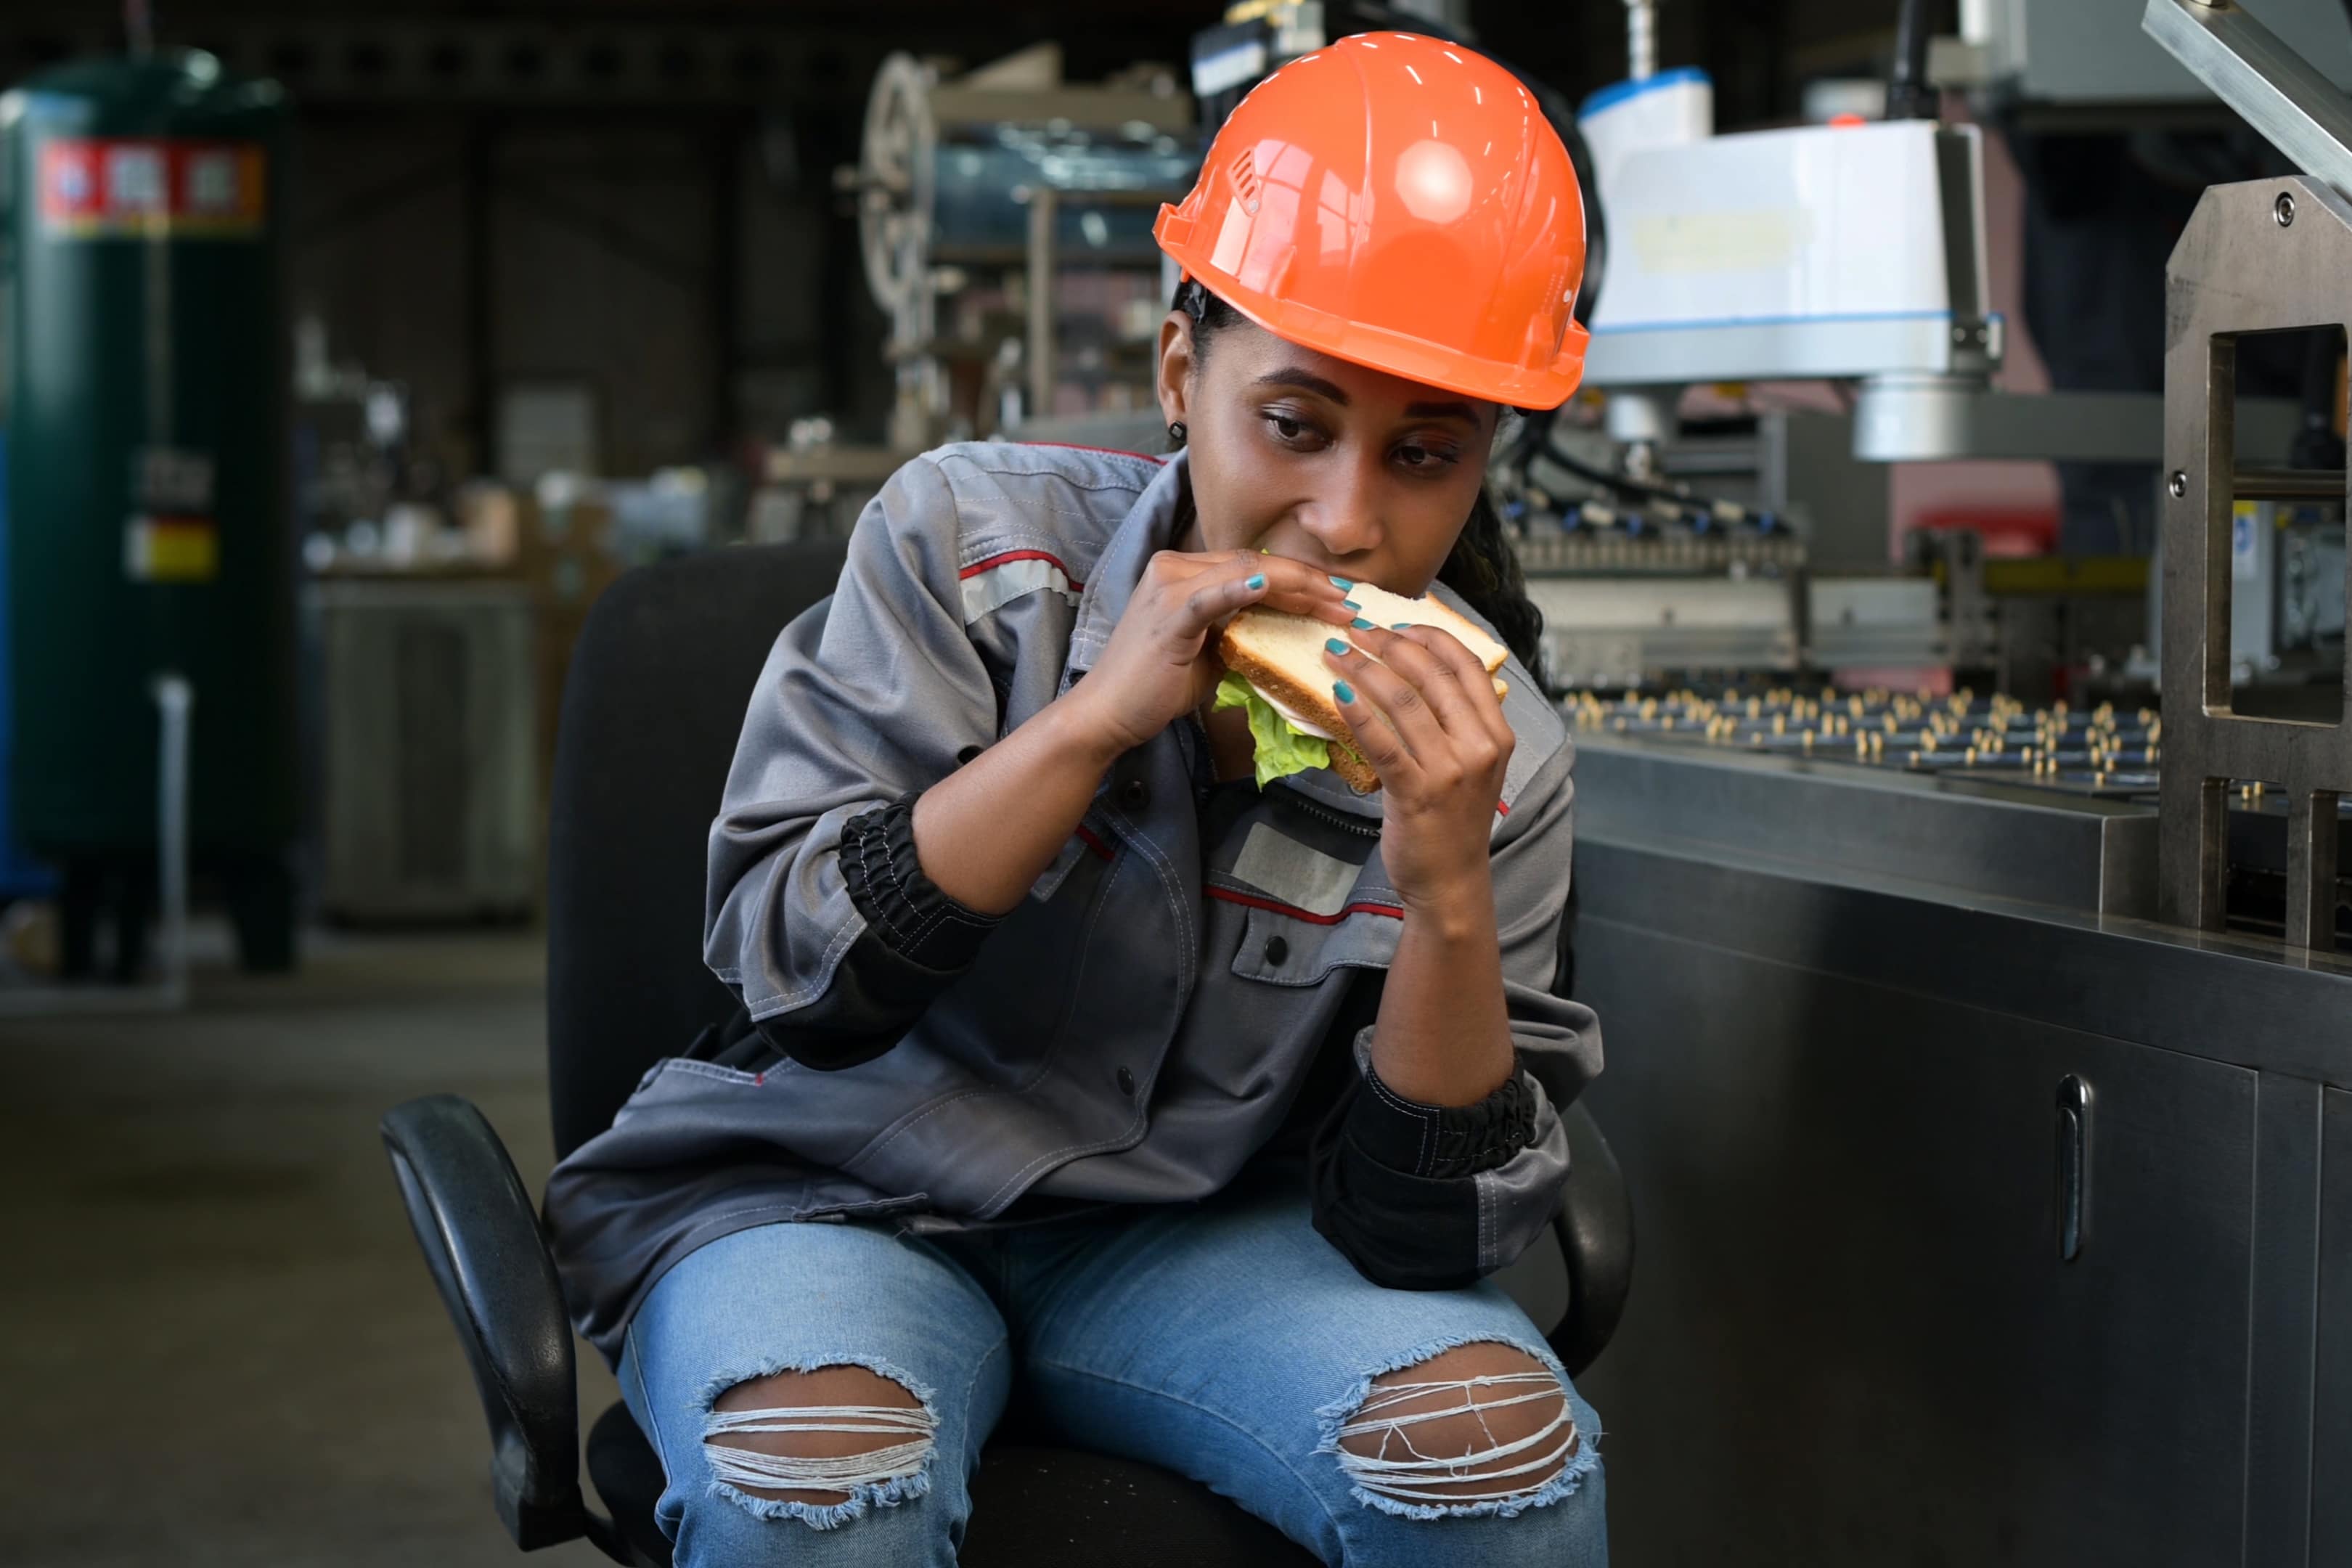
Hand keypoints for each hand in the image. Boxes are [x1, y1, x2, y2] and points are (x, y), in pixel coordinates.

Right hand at [1066, 550, 1353, 754]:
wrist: (1107, 713)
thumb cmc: (1154, 687)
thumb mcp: (1208, 652)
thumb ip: (1238, 629)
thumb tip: (1281, 627)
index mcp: (1185, 574)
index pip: (1254, 566)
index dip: (1301, 580)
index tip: (1340, 597)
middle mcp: (1175, 569)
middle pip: (1255, 564)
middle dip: (1310, 583)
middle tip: (1352, 601)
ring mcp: (1169, 588)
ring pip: (1244, 574)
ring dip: (1295, 588)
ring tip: (1335, 603)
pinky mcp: (1167, 615)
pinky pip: (1209, 597)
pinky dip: (1240, 590)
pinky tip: (1270, 586)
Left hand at [1321, 625, 1513, 917]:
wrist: (1451, 881)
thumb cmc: (1454, 820)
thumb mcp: (1473, 765)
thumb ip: (1458, 723)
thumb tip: (1418, 673)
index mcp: (1497, 733)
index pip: (1466, 665)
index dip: (1428, 636)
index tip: (1396, 623)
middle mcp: (1479, 746)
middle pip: (1432, 674)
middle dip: (1389, 643)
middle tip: (1355, 630)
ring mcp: (1450, 771)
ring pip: (1403, 701)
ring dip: (1364, 668)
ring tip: (1336, 653)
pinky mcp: (1417, 793)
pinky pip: (1383, 742)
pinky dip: (1357, 711)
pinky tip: (1337, 692)